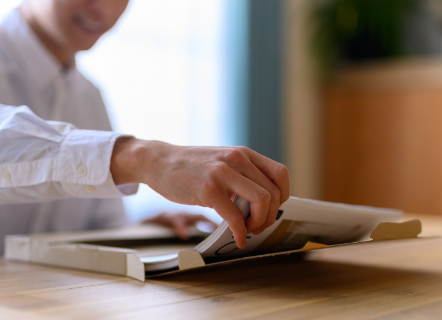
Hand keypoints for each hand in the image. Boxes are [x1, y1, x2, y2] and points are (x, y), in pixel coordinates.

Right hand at [110, 137, 289, 248]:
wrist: (159, 161)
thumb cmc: (190, 166)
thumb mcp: (222, 162)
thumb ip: (242, 175)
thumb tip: (263, 201)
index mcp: (243, 154)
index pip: (280, 174)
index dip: (282, 197)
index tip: (271, 209)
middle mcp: (237, 159)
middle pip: (273, 193)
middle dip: (270, 216)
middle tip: (257, 226)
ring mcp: (222, 173)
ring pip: (262, 201)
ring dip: (259, 223)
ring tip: (247, 229)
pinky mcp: (208, 189)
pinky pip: (235, 217)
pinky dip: (241, 233)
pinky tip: (237, 239)